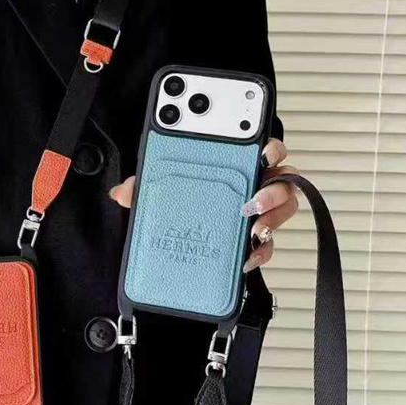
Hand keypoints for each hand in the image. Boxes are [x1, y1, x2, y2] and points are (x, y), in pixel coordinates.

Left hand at [108, 137, 298, 273]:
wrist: (179, 237)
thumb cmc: (180, 198)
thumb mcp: (159, 187)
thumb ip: (142, 185)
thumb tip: (121, 192)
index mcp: (236, 163)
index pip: (263, 147)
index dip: (270, 147)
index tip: (263, 152)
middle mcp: (253, 185)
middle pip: (283, 180)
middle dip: (274, 190)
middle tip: (253, 200)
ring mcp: (256, 213)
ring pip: (283, 212)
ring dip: (272, 220)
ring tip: (252, 231)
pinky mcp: (252, 241)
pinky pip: (267, 246)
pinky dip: (259, 252)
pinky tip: (245, 257)